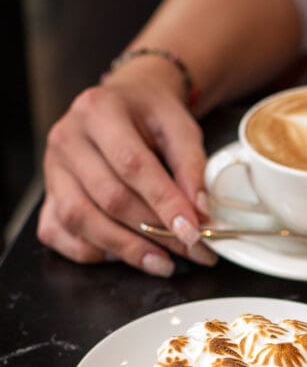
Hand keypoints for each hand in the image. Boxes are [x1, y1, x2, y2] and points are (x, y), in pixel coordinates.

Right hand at [37, 58, 216, 275]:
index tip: (193, 232)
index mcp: (99, 110)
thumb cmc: (150, 114)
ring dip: (125, 249)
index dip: (164, 203)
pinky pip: (57, 233)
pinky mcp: (47, 195)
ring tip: (163, 262)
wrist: (123, 103)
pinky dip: (91, 251)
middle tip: (190, 251)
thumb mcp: (179, 125)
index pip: (132, 165)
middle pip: (109, 197)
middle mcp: (67, 139)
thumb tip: (199, 213)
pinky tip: (124, 253)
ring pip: (80, 219)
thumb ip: (191, 166)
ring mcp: (52, 169)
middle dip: (154, 232)